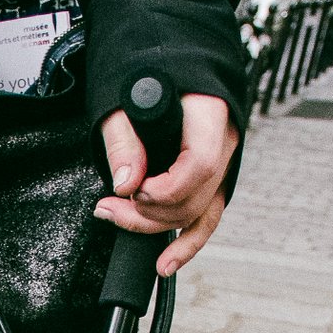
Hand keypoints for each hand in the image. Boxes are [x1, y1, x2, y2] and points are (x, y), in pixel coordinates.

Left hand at [94, 94, 237, 274]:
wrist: (166, 66)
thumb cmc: (145, 79)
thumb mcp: (123, 102)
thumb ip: (124, 142)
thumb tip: (125, 184)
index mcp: (210, 114)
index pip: (200, 165)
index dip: (166, 188)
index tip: (134, 190)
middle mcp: (224, 141)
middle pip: (196, 196)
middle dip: (149, 212)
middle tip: (108, 206)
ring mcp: (223, 163)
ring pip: (199, 212)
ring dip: (156, 227)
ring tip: (117, 220)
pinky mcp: (212, 180)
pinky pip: (206, 218)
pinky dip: (186, 244)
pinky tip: (165, 266)